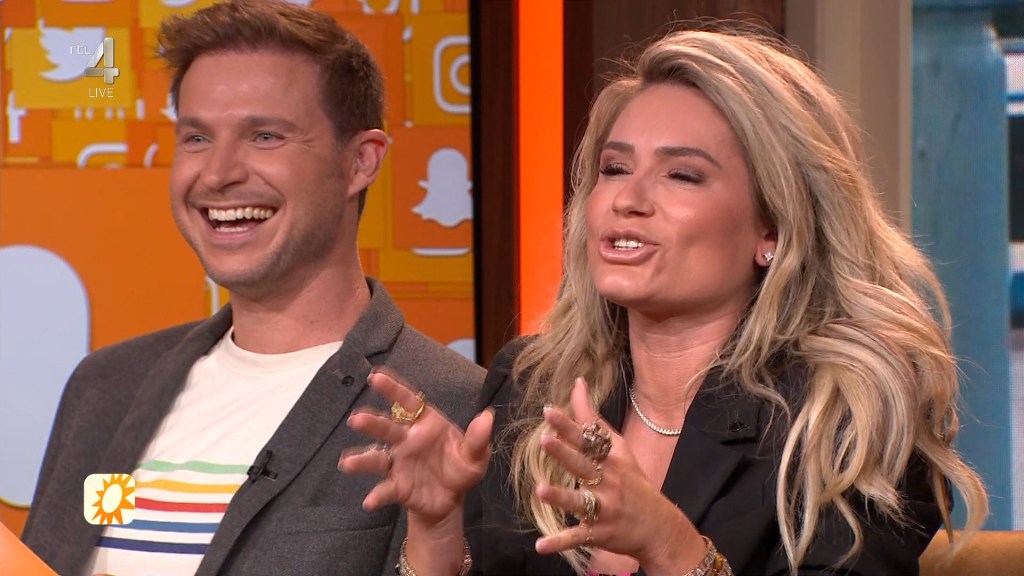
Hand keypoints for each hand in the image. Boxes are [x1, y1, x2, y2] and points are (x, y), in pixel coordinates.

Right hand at [337, 368, 492, 525]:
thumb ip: (478, 438)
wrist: (451, 499)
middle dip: (371, 423)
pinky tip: (370, 501)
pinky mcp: (397, 486)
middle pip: (386, 427)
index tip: (376, 377)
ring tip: (347, 463)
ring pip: (377, 457)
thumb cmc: (460, 468)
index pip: (407, 402)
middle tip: (356, 419)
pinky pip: (385, 489)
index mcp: (425, 423)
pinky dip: (377, 495)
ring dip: (362, 458)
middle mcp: (406, 440)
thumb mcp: (476, 455)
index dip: (392, 388)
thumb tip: (487, 417)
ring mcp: (398, 462)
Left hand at [533, 378, 704, 572]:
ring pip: (580, 503)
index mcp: (610, 459)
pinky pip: (577, 538)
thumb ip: (592, 418)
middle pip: (584, 465)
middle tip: (544, 441)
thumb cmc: (633, 481)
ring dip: (561, 497)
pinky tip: (540, 546)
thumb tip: (577, 383)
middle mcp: (608, 482)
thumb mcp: (618, 449)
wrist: (659, 526)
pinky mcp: (599, 533)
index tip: (548, 411)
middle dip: (565, 454)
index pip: (588, 439)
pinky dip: (559, 543)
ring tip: (540, 490)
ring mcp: (604, 509)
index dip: (568, 425)